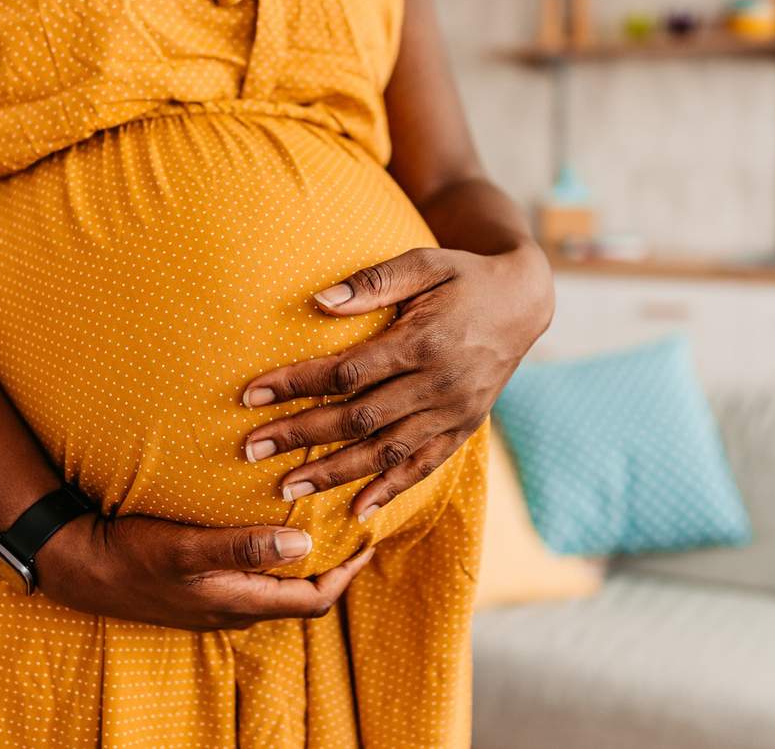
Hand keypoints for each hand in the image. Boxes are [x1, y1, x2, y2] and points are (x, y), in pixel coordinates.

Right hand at [36, 513, 373, 631]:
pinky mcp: (201, 587)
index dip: (348, 573)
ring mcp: (217, 601)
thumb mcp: (187, 548)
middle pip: (303, 596)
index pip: (315, 600)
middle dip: (334, 565)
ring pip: (279, 588)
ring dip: (305, 561)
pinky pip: (254, 578)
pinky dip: (275, 557)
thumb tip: (302, 546)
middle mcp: (235, 609)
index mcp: (239, 602)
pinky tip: (273, 528)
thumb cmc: (131, 555)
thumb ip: (244, 548)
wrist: (79, 567)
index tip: (370, 540)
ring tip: (324, 524)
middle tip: (354, 527)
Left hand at [240, 244, 552, 519]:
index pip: (346, 373)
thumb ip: (372, 283)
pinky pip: (424, 467)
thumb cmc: (463, 277)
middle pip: (358, 419)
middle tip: (251, 450)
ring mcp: (453, 413)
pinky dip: (390, 490)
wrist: (524, 301)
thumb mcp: (424, 264)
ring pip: (385, 452)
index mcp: (422, 342)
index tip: (252, 395)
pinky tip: (357, 510)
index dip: (296, 385)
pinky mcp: (463, 428)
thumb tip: (318, 302)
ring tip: (287, 487)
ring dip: (334, 473)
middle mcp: (438, 385)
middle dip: (300, 436)